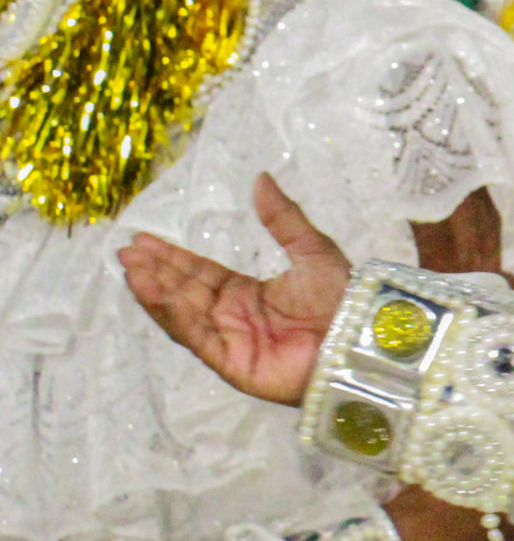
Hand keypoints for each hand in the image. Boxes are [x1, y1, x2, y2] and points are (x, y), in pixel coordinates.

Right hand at [118, 174, 349, 407]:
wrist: (360, 337)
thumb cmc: (343, 297)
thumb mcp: (311, 248)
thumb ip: (282, 218)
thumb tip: (260, 178)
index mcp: (250, 294)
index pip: (202, 274)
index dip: (173, 258)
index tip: (144, 240)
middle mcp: (234, 317)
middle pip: (185, 291)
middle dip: (156, 271)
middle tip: (126, 250)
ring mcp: (231, 340)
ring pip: (183, 314)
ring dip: (156, 291)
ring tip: (132, 267)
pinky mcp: (231, 363)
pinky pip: (196, 336)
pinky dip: (173, 314)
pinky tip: (154, 292)